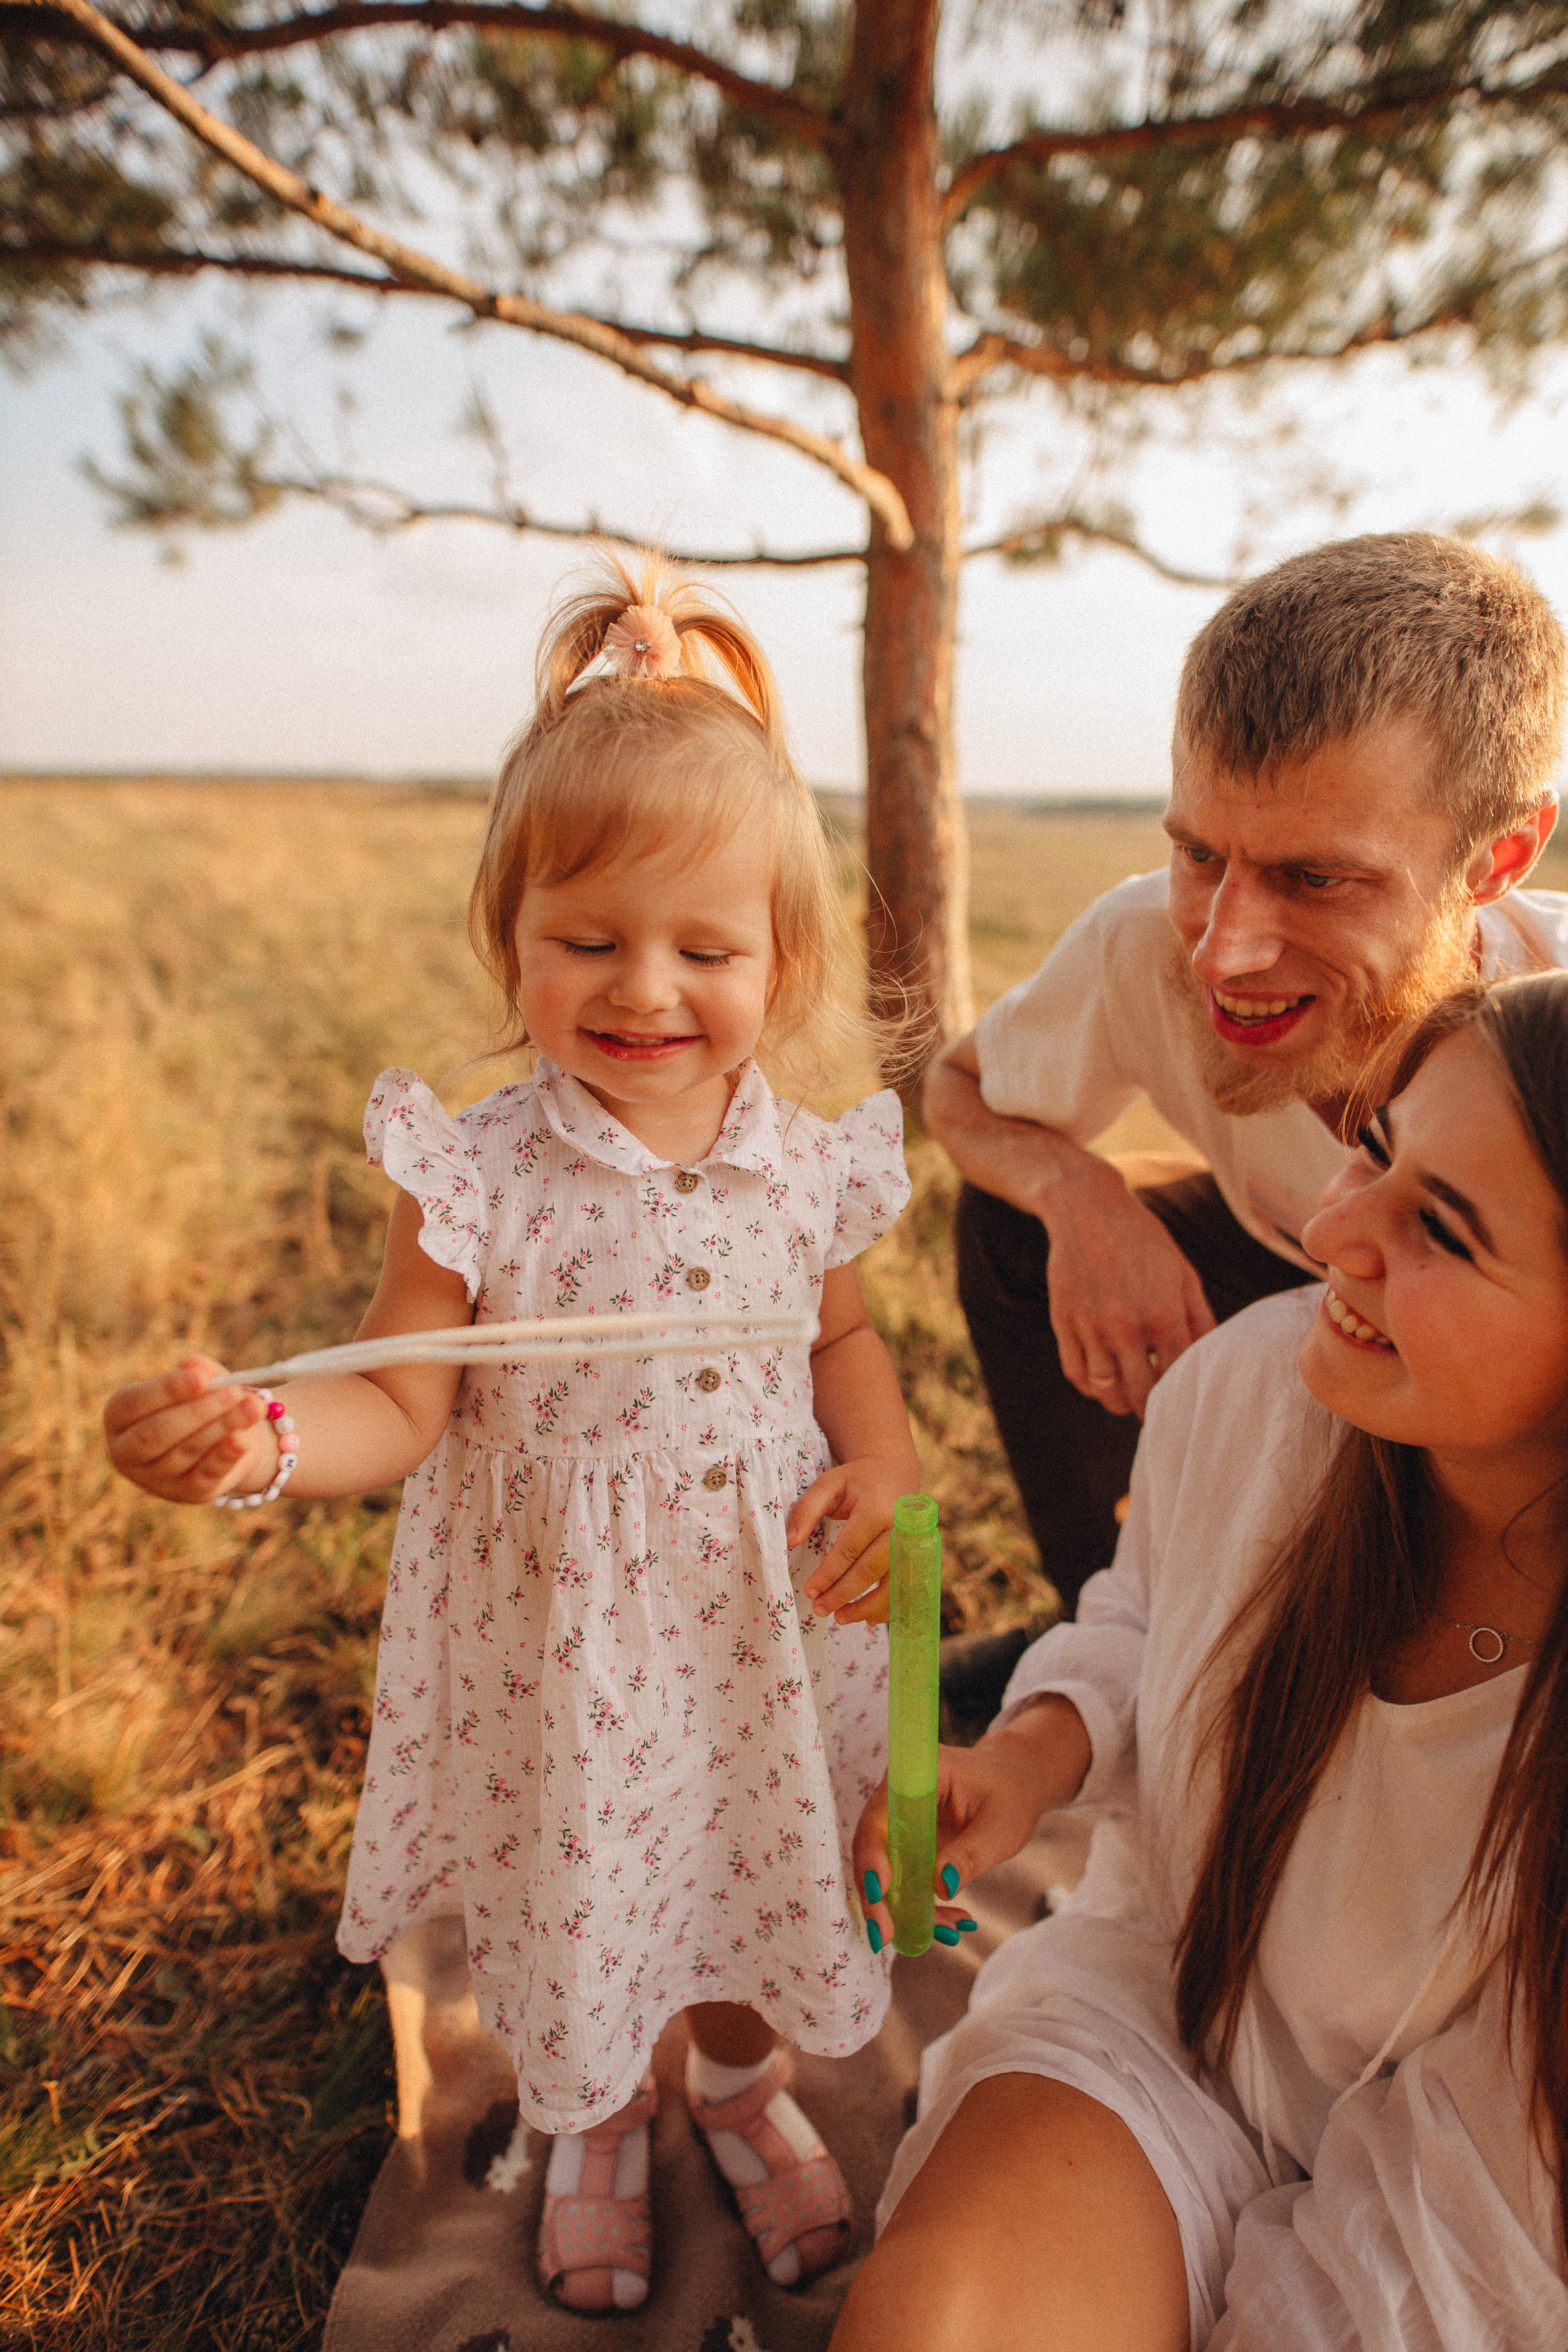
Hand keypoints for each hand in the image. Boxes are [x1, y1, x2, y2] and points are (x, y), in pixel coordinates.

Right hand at [104, 1354, 277, 1503]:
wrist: (224, 1439)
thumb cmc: (201, 1402)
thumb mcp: (199, 1381)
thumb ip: (197, 1371)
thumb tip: (194, 1364)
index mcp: (119, 1417)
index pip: (133, 1404)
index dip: (167, 1390)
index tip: (201, 1378)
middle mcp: (127, 1451)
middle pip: (155, 1434)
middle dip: (196, 1412)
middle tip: (233, 1392)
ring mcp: (154, 1478)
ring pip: (184, 1453)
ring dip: (221, 1428)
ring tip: (253, 1407)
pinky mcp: (186, 1493)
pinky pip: (204, 1476)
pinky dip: (225, 1457)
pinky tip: (243, 1440)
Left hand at [789, 1454, 905, 1624]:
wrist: (895, 1472)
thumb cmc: (857, 1481)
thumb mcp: (828, 1484)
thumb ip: (807, 1509)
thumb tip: (791, 1540)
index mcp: (877, 1509)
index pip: (850, 1549)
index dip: (828, 1573)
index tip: (810, 1590)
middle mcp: (901, 1528)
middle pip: (870, 1570)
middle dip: (843, 1594)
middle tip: (819, 1609)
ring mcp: (914, 1545)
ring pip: (892, 1584)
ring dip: (866, 1606)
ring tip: (839, 1618)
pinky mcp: (919, 1556)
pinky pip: (906, 1588)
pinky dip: (889, 1607)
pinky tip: (868, 1618)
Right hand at [853, 1698, 1091, 1951]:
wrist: (1015, 1785)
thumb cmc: (1011, 1795)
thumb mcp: (1000, 1826)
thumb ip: (970, 1854)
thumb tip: (939, 1888)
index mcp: (916, 1778)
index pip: (882, 1817)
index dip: (873, 1853)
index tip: (880, 1888)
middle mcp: (898, 1799)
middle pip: (872, 1848)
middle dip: (876, 1896)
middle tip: (885, 1936)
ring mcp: (901, 1825)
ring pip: (884, 1872)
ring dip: (901, 1909)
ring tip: (943, 1936)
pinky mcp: (909, 1847)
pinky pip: (904, 1882)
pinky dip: (923, 1908)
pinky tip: (954, 1924)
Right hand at [1040, 1159, 1213, 1417]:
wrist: (1087, 1209)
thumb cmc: (1143, 1240)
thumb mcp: (1183, 1273)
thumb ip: (1200, 1318)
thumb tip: (1212, 1358)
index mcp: (1164, 1313)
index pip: (1177, 1376)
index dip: (1182, 1394)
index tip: (1183, 1400)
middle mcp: (1127, 1325)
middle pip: (1142, 1392)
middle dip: (1152, 1406)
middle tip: (1156, 1409)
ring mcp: (1091, 1325)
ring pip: (1106, 1390)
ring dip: (1120, 1403)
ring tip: (1129, 1401)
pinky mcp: (1064, 1322)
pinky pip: (1076, 1373)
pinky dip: (1091, 1387)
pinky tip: (1103, 1383)